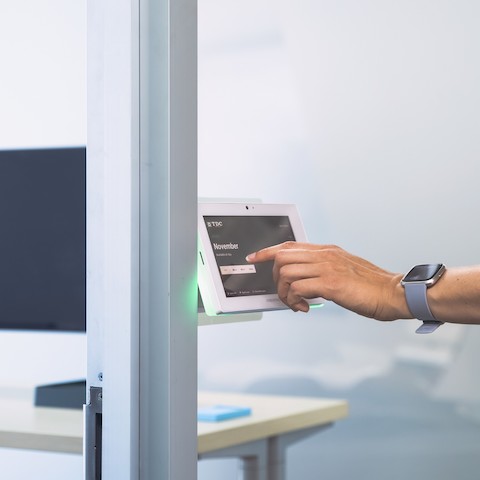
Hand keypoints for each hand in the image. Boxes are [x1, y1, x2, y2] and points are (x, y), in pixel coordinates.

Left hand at [246, 242, 409, 319]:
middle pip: (282, 257)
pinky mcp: (330, 284)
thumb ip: (324, 269)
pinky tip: (304, 308)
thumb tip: (305, 279)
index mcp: (327, 250)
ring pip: (286, 273)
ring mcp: (327, 267)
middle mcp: (324, 255)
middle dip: (275, 277)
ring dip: (284, 293)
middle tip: (285, 293)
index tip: (253, 258)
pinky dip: (294, 301)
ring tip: (296, 304)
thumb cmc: (371, 285)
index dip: (267, 251)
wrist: (394, 293)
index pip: (289, 245)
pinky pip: (297, 288)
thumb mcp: (345, 269)